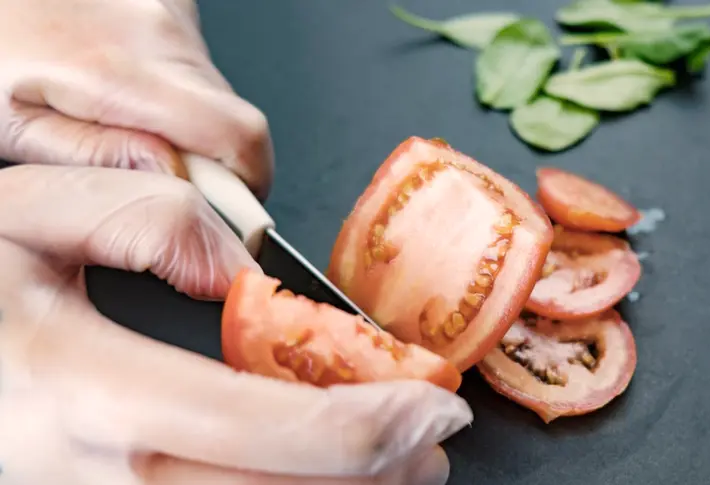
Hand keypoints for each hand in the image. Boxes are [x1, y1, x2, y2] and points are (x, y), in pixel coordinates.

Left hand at [0, 0, 273, 197]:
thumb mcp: (18, 126)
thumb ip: (100, 157)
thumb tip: (175, 182)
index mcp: (119, 72)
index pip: (239, 138)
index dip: (247, 185)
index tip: (224, 213)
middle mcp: (159, 34)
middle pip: (234, 123)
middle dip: (210, 164)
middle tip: (158, 172)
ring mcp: (172, 14)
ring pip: (218, 99)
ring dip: (191, 128)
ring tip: (131, 123)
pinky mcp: (174, 7)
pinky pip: (199, 72)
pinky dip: (179, 97)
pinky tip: (133, 93)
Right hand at [0, 164, 471, 484]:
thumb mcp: (29, 215)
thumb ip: (146, 220)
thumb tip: (238, 268)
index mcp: (90, 392)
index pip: (272, 429)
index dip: (372, 426)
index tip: (434, 402)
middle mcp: (95, 478)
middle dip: (375, 474)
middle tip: (430, 441)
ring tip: (394, 465)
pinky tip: (305, 471)